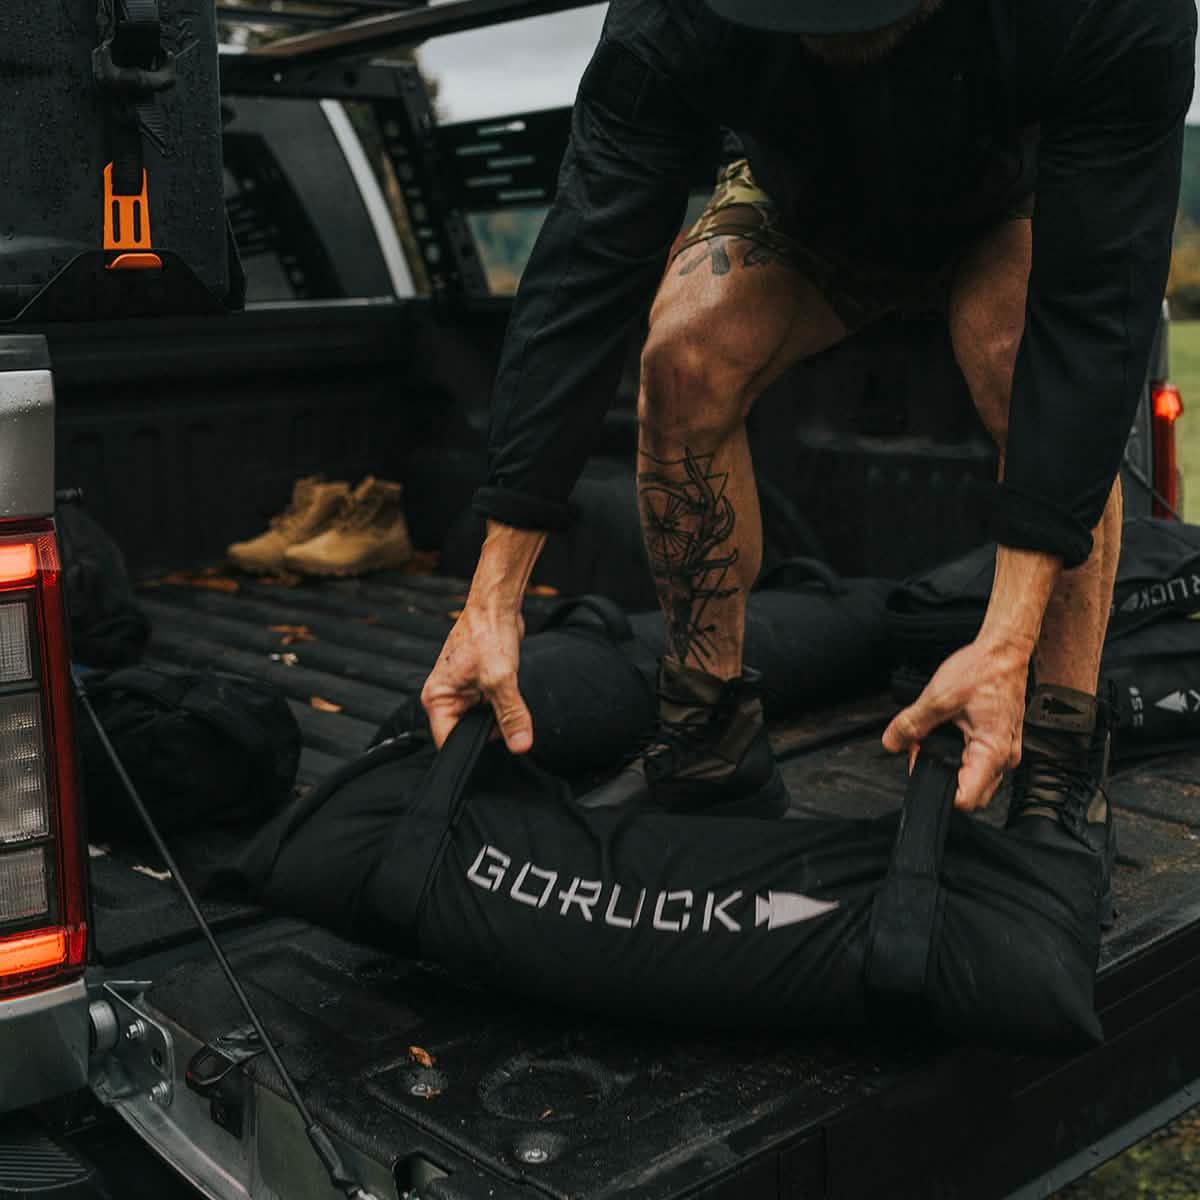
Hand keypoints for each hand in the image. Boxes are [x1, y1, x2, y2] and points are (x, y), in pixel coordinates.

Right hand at [421, 604, 533, 752]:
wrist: (496, 607)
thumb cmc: (488, 635)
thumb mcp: (501, 680)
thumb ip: (511, 715)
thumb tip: (520, 745)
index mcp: (437, 698)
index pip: (449, 741)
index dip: (473, 748)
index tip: (496, 750)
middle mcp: (444, 697)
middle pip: (466, 732)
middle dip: (488, 730)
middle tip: (504, 715)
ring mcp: (460, 691)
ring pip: (480, 721)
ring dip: (497, 716)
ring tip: (504, 695)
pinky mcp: (475, 686)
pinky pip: (488, 708)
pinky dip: (501, 705)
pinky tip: (506, 691)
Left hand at [881, 635, 1030, 811]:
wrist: (1003, 652)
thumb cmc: (982, 670)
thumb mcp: (938, 696)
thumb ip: (911, 723)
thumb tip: (892, 742)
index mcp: (992, 750)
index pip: (967, 798)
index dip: (939, 790)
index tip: (921, 768)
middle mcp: (1004, 757)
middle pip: (971, 793)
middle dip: (943, 779)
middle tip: (922, 752)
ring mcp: (1005, 751)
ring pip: (975, 779)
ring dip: (951, 767)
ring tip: (932, 742)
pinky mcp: (1001, 742)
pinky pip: (980, 763)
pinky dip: (960, 757)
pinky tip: (947, 739)